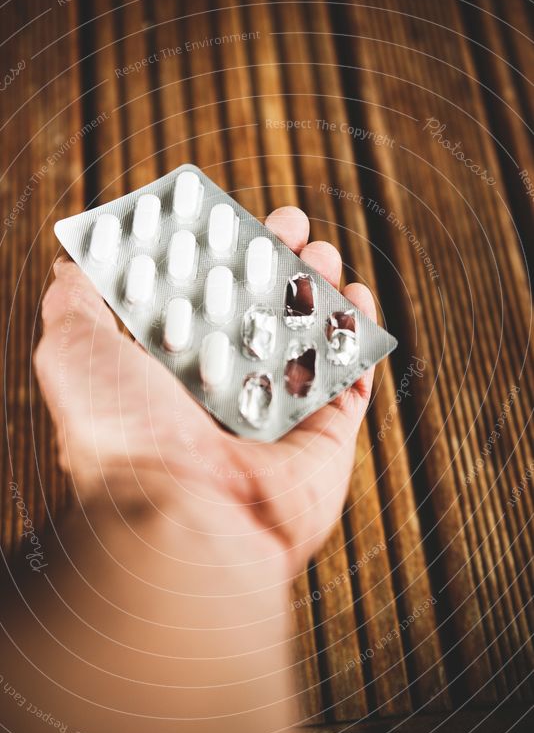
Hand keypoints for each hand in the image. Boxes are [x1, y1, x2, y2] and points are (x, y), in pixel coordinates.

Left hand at [35, 207, 376, 575]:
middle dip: (276, 263)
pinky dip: (360, 337)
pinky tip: (359, 299)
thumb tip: (72, 265)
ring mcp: (277, 415)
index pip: (201, 301)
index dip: (217, 256)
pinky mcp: (324, 437)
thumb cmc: (124, 435)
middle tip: (290, 226)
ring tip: (323, 255)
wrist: (185, 516)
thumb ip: (77, 304)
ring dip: (319, 291)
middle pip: (259, 313)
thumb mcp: (73, 353)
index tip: (233, 216)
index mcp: (170, 373)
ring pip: (307, 340)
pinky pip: (351, 379)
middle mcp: (224, 394)